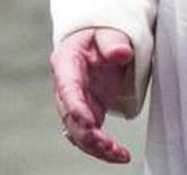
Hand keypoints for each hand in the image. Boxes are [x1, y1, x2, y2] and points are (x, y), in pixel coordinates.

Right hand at [52, 27, 134, 163]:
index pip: (67, 87)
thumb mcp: (107, 31)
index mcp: (66, 62)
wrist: (99, 42)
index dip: (75, 106)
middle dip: (87, 134)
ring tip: (117, 153)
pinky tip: (117, 154)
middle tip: (108, 145)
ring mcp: (76, 102)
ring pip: (77, 131)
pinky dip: (101, 148)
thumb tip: (120, 52)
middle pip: (69, 115)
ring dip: (95, 146)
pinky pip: (89, 135)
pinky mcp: (88, 113)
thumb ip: (113, 41)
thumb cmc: (99, 36)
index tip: (88, 121)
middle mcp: (65, 86)